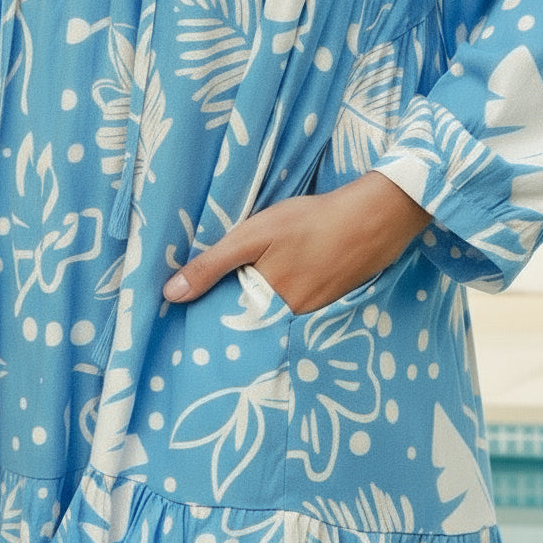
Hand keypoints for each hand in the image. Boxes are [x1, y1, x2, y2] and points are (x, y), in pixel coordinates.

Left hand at [162, 172, 431, 314]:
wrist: (373, 219)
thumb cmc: (309, 223)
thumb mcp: (252, 236)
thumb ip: (211, 266)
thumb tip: (170, 295)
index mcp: (266, 306)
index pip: (228, 323)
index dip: (210, 317)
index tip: (189, 316)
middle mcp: (290, 320)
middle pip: (253, 323)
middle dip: (234, 317)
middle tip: (213, 307)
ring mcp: (314, 314)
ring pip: (276, 316)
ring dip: (260, 309)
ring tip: (247, 292)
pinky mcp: (331, 303)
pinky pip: (298, 310)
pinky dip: (286, 300)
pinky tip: (287, 279)